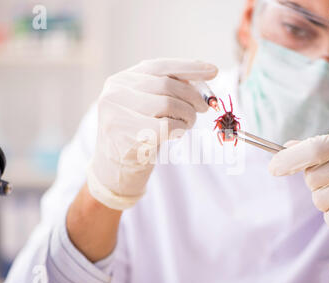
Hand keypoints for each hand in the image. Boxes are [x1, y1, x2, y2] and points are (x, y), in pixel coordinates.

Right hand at [87, 58, 217, 209]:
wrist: (115, 170)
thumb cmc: (138, 134)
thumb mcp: (147, 105)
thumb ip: (167, 89)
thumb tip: (206, 73)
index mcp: (121, 80)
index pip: (159, 66)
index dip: (189, 67)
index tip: (213, 71)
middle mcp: (115, 93)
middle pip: (167, 84)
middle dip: (193, 96)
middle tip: (204, 107)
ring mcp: (118, 113)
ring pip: (168, 103)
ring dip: (188, 114)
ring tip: (188, 123)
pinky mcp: (127, 135)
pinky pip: (167, 126)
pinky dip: (179, 129)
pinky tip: (176, 134)